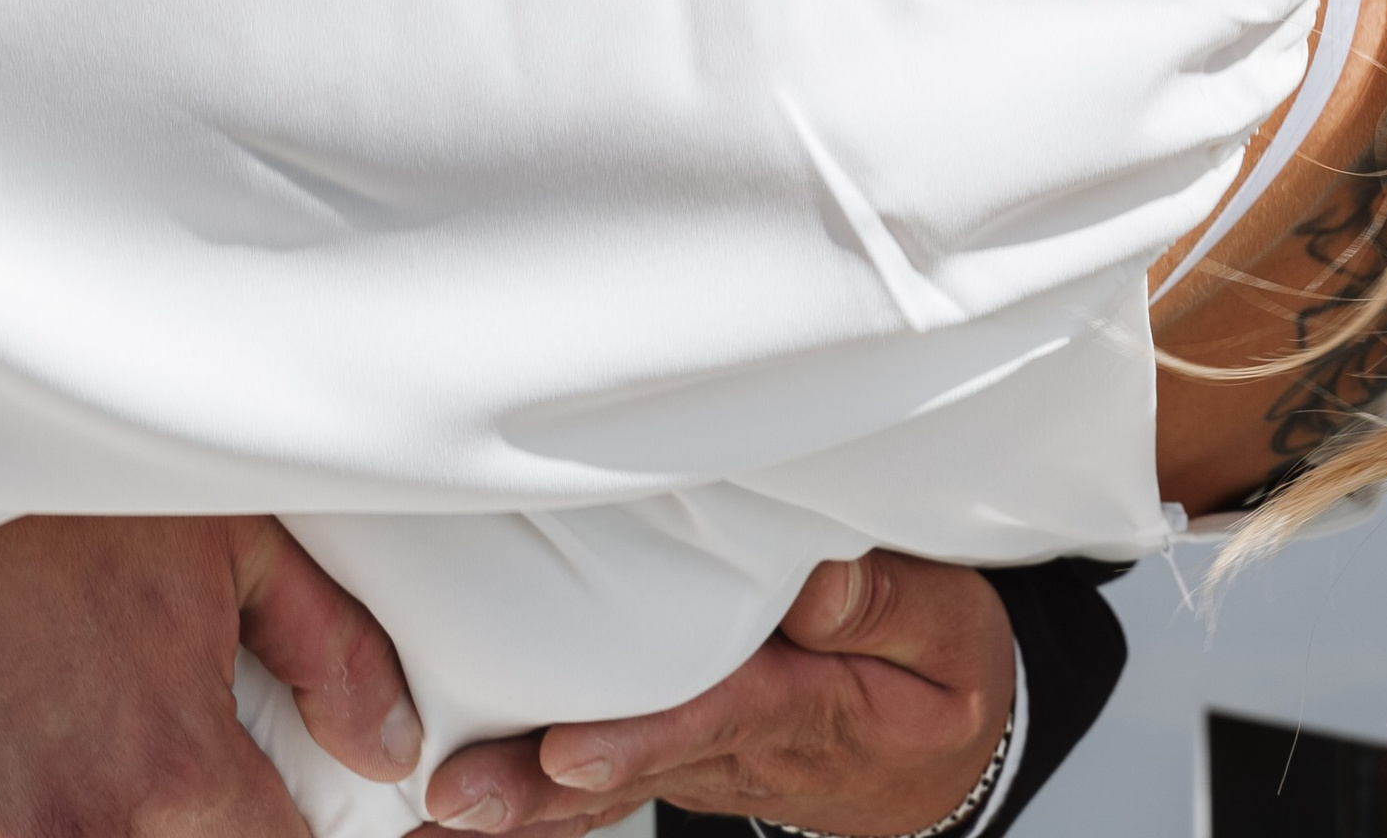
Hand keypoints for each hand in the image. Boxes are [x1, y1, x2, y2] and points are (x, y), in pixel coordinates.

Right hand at [0, 513, 422, 837]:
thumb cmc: (57, 480)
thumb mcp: (227, 529)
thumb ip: (328, 650)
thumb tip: (390, 747)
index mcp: (171, 772)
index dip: (270, 825)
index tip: (246, 791)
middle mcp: (75, 831)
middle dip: (169, 821)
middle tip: (130, 747)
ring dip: (65, 817)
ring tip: (44, 740)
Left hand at [423, 553, 1016, 837]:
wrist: (943, 762)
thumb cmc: (941, 677)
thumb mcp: (949, 634)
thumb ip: (886, 603)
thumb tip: (815, 573)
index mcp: (807, 706)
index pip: (717, 715)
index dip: (642, 734)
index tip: (570, 748)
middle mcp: (739, 746)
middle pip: (634, 765)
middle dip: (543, 787)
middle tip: (457, 799)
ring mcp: (705, 760)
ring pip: (605, 787)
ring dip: (523, 802)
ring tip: (437, 812)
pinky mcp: (686, 753)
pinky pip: (601, 784)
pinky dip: (536, 800)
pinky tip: (464, 814)